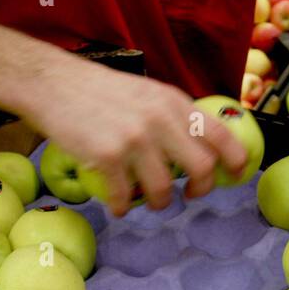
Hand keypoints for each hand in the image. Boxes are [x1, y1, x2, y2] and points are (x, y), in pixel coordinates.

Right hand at [22, 60, 249, 214]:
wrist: (53, 83)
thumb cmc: (100, 90)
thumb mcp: (148, 93)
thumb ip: (174, 116)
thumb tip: (202, 146)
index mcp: (173, 102)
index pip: (221, 135)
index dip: (235, 161)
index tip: (235, 176)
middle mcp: (159, 119)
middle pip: (202, 168)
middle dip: (200, 189)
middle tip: (189, 194)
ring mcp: (134, 139)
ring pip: (164, 190)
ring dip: (159, 203)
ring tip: (149, 201)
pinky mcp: (106, 156)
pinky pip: (125, 196)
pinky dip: (123, 206)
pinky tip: (118, 204)